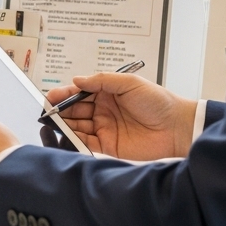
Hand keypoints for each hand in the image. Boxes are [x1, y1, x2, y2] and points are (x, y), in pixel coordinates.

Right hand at [46, 73, 196, 160]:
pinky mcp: (108, 145)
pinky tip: (67, 136)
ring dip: (65, 125)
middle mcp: (103, 110)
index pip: (79, 92)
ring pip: (78, 126)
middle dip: (61, 110)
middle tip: (49, 112)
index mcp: (107, 93)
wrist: (176, 127)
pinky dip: (75, 140)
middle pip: (75, 110)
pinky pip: (87, 142)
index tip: (51, 97)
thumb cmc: (157, 101)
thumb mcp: (129, 83)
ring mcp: (104, 128)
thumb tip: (76, 80)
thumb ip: (102, 80)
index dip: (64, 94)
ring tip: (54, 124)